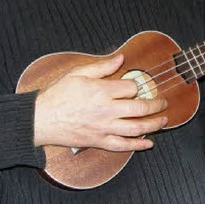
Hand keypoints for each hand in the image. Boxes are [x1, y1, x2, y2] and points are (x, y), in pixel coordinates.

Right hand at [33, 54, 167, 151]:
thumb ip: (102, 66)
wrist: (41, 119)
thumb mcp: (77, 73)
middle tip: (163, 102)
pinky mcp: (99, 141)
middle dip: (156, 104)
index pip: (131, 87)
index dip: (137, 86)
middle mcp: (106, 110)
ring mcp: (104, 128)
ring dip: (154, 124)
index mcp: (102, 90)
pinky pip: (123, 146)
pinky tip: (149, 143)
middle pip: (140, 108)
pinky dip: (138, 145)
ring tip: (163, 120)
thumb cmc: (57, 95)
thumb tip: (121, 57)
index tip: (136, 87)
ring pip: (136, 128)